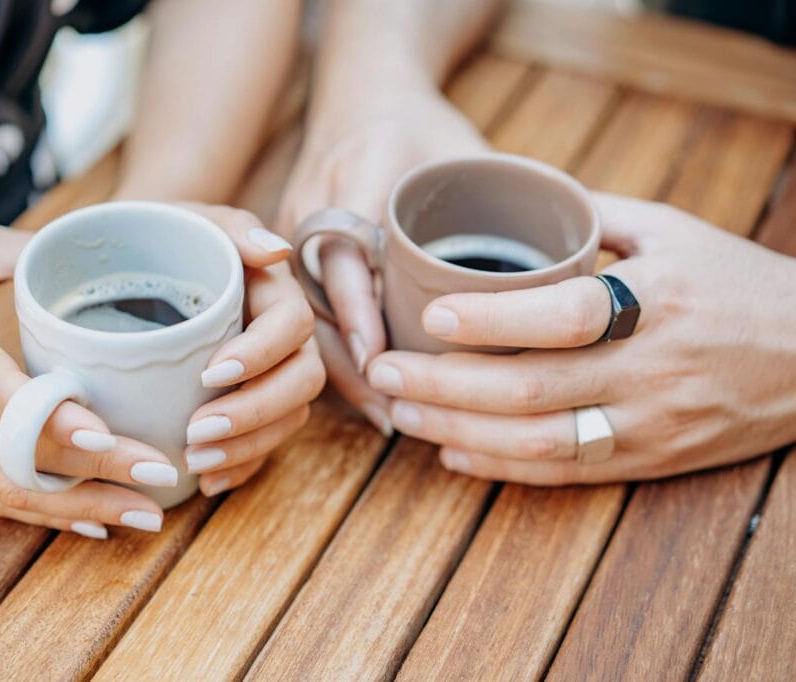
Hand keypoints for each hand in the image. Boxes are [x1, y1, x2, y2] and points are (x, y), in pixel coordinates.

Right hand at [0, 225, 179, 537]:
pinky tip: (96, 523)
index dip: (53, 419)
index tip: (108, 434)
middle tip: (162, 476)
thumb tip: (112, 257)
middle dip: (95, 473)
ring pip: (7, 490)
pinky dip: (44, 515)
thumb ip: (35, 253)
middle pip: (16, 454)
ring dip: (79, 509)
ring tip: (147, 514)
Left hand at [178, 204, 324, 495]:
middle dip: (255, 412)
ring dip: (248, 446)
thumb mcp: (193, 219)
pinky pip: (266, 444)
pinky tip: (205, 481)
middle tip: (197, 430)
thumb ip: (235, 229)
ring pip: (289, 418)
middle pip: (301, 381)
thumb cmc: (167, 235)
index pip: (292, 326)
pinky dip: (241, 466)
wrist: (143, 260)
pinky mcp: (255, 404)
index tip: (211, 373)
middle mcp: (286, 338)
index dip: (261, 354)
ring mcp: (274, 374)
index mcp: (276, 292)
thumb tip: (277, 251)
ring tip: (195, 462)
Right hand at [278, 84, 487, 434]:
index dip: (359, 315)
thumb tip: (568, 279)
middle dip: (349, 365)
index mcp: (356, 176)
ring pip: (305, 315)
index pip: (343, 257)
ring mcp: (292, 231)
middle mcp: (311, 207)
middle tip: (396, 413)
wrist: (360, 91)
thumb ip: (498, 208)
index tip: (383, 363)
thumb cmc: (419, 124)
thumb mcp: (462, 154)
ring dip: (340, 369)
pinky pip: (306, 309)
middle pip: (314, 302)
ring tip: (386, 413)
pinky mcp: (289, 252)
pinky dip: (334, 351)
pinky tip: (364, 387)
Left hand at [366, 194, 795, 483]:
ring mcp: (651, 424)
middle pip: (531, 390)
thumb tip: (517, 203)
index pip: (565, 317)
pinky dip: (502, 468)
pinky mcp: (651, 461)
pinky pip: (566, 473)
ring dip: (458, 434)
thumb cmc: (735, 282)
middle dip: (444, 387)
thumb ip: (593, 219)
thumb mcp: (674, 231)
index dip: (492, 321)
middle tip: (384, 374)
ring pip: (538, 442)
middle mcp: (651, 370)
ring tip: (401, 416)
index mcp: (659, 301)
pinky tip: (452, 455)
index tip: (430, 314)